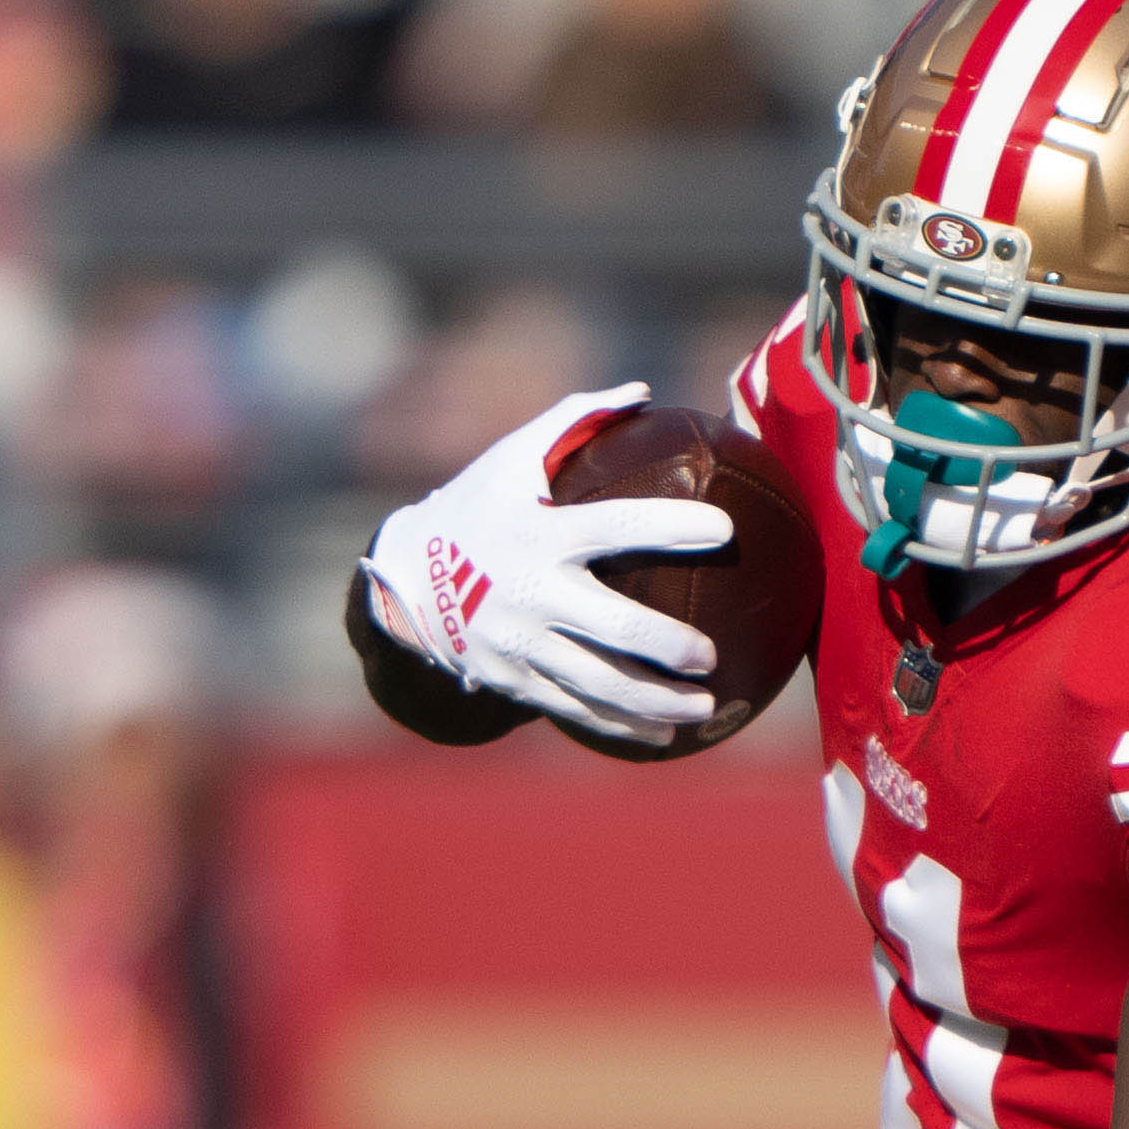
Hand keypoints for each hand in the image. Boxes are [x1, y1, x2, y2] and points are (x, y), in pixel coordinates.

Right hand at [355, 384, 738, 744]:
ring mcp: (521, 643)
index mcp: (542, 533)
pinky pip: (575, 708)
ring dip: (656, 702)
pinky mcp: (514, 679)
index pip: (617, 527)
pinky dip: (621, 726)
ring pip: (599, 683)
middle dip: (669, 646)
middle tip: (709, 657)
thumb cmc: (476, 506)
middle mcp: (531, 592)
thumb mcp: (513, 457)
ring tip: (704, 708)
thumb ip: (576, 420)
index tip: (724, 529)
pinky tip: (662, 736)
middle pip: (615, 626)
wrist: (405, 575)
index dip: (671, 525)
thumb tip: (643, 393)